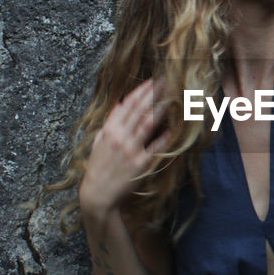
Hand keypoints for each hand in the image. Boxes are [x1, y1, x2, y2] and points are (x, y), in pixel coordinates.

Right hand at [79, 78, 169, 213]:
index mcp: (109, 129)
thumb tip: (120, 105)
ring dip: (161, 107)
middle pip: (140, 109)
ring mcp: (131, 150)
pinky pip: (156, 146)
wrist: (98, 194)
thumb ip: (110, 123)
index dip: (141, 91)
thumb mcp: (99, 142)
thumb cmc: (99, 167)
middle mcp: (120, 137)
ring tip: (173, 95)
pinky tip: (175, 124)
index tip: (152, 80)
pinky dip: (166, 134)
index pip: (127, 104)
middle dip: (154, 93)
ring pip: (148, 122)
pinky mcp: (141, 164)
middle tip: (168, 80)